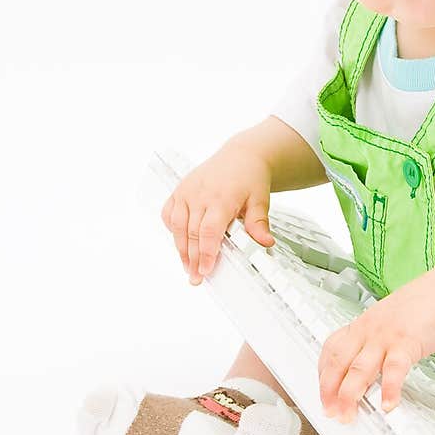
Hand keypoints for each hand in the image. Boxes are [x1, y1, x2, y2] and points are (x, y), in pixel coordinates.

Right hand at [160, 139, 273, 282]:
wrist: (240, 156)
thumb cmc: (250, 179)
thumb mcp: (260, 200)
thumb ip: (259, 223)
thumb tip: (265, 243)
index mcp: (222, 198)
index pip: (210, 230)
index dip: (206, 253)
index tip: (207, 270)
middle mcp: (200, 194)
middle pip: (192, 232)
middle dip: (193, 258)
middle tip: (196, 278)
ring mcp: (187, 191)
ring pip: (177, 225)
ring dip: (181, 249)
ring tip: (188, 267)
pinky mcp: (179, 190)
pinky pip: (169, 213)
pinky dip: (172, 230)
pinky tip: (180, 243)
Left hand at [318, 273, 434, 422]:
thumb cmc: (416, 310)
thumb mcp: (383, 323)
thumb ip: (371, 345)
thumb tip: (362, 375)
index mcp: (360, 326)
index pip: (330, 350)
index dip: (323, 374)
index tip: (323, 394)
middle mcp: (367, 332)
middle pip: (339, 363)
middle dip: (330, 390)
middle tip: (330, 411)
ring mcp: (385, 337)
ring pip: (359, 369)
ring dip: (350, 395)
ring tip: (349, 414)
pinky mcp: (406, 343)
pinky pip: (394, 370)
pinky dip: (389, 389)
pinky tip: (387, 404)